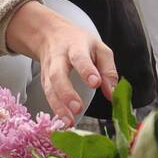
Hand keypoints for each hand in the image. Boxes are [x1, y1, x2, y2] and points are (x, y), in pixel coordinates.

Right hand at [5, 1, 117, 126]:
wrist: (50, 35)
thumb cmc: (79, 43)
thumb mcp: (98, 48)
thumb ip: (108, 70)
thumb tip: (112, 94)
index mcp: (75, 46)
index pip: (80, 57)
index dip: (86, 70)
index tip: (95, 83)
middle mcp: (58, 59)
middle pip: (58, 74)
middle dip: (66, 92)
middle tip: (78, 108)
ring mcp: (48, 71)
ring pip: (50, 89)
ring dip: (58, 107)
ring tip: (69, 122)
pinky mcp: (44, 82)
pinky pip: (48, 96)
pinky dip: (55, 110)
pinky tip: (64, 122)